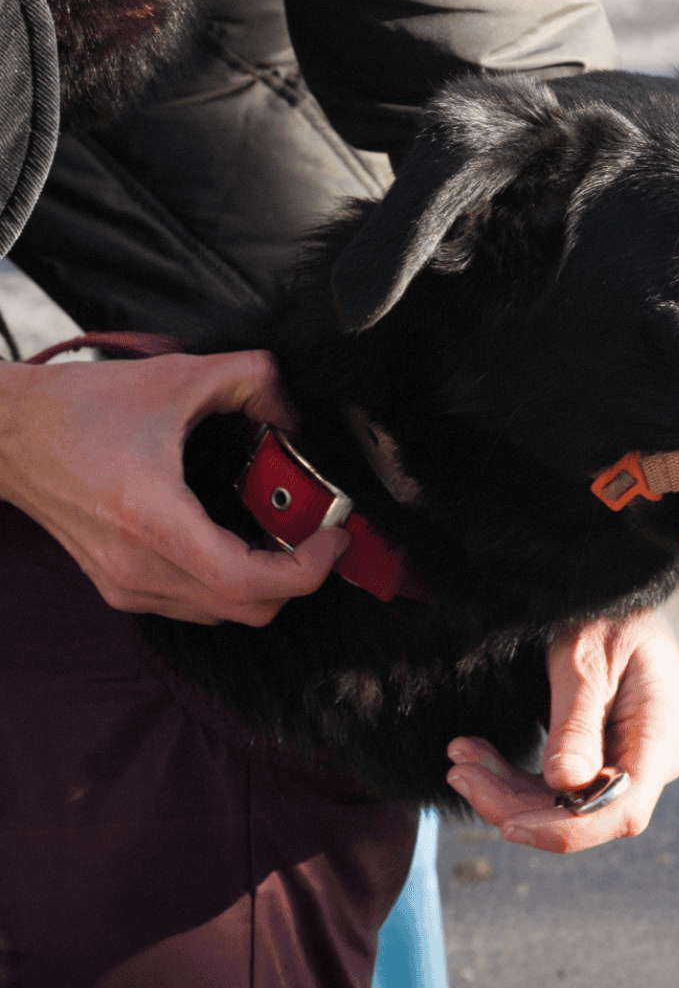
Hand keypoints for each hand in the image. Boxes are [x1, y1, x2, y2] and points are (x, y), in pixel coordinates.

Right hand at [0, 351, 348, 624]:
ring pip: (223, 614)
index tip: (333, 536)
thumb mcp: (178, 377)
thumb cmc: (81, 408)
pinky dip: (233, 583)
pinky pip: (196, 605)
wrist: (4, 435)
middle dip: (298, 577)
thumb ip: (252, 379)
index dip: (305, 570)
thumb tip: (295, 413)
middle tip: (320, 532)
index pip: (246, 582)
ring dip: (267, 582)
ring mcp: (126, 585)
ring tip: (288, 534)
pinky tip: (244, 540)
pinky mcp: (120, 587)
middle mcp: (138, 569)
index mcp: (153, 521)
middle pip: (246, 610)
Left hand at [445, 598, 678, 852]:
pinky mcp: (605, 750)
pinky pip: (562, 780)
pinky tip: (479, 755)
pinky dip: (517, 775)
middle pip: (586, 812)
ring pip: (566, 800)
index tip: (508, 824)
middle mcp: (652, 756)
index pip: (623, 809)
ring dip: (508, 788)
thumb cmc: (607, 609)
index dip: (567, 829)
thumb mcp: (585, 656)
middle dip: (516, 802)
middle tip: (460, 770)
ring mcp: (629, 756)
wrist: (618, 585)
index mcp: (660, 732)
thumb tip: (564, 786)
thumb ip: (577, 722)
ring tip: (461, 756)